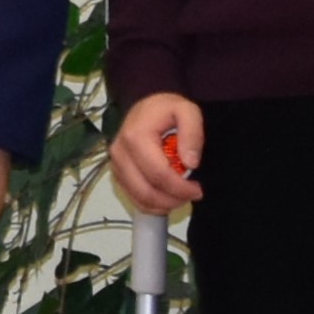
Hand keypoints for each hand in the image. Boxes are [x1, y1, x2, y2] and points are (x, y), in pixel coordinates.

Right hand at [107, 91, 204, 212]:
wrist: (145, 108)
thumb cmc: (166, 109)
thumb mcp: (187, 111)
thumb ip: (192, 133)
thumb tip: (190, 163)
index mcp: (135, 137)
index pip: (158, 174)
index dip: (180, 188)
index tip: (198, 190)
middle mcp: (120, 154)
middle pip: (146, 192)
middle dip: (173, 200)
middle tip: (191, 195)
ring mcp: (115, 166)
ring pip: (139, 200)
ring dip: (164, 205)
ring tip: (181, 195)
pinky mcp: (116, 175)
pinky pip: (134, 199)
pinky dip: (153, 204)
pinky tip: (168, 196)